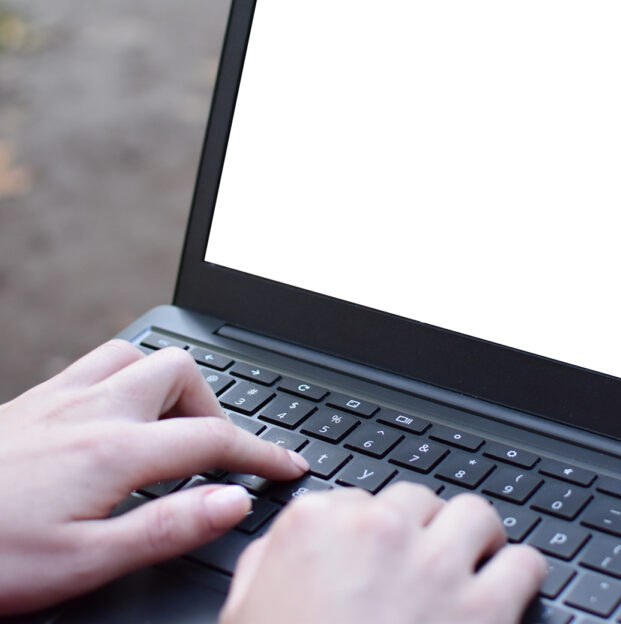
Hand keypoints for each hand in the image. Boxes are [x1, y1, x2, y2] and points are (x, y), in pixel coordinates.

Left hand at [0, 339, 308, 613]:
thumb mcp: (82, 563)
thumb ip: (166, 528)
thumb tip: (235, 502)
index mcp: (114, 449)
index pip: (214, 437)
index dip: (262, 453)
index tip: (290, 466)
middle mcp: (92, 409)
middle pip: (181, 372)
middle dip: (215, 407)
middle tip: (214, 453)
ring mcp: (59, 397)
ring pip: (139, 355)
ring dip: (170, 385)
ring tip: (170, 427)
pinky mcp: (32, 399)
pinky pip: (97, 361)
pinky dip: (127, 376)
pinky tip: (117, 412)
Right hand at [222, 482, 545, 623]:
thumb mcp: (245, 613)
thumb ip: (269, 563)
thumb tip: (288, 544)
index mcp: (315, 528)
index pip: (355, 497)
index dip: (369, 528)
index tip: (377, 551)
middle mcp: (378, 532)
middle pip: (417, 499)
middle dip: (420, 528)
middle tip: (421, 562)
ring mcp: (434, 567)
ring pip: (476, 516)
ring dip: (475, 539)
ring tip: (472, 564)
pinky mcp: (484, 610)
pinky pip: (524, 564)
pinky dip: (520, 575)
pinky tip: (508, 592)